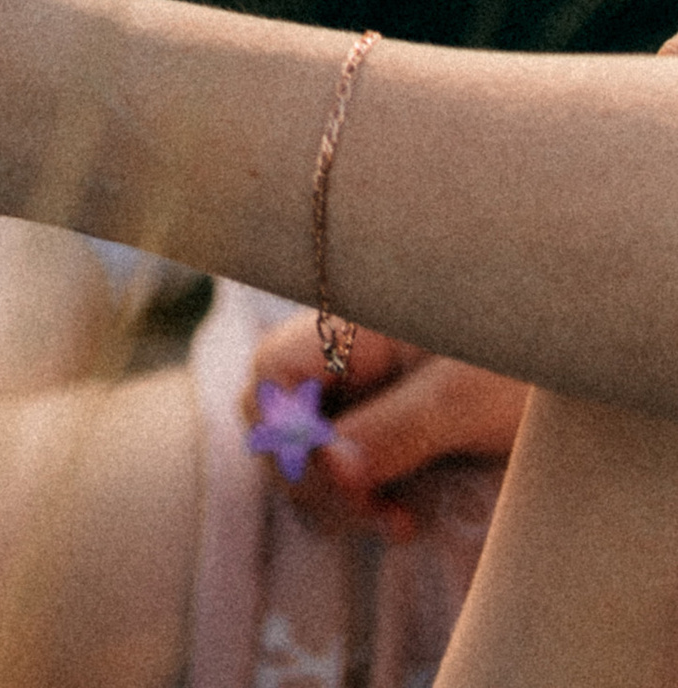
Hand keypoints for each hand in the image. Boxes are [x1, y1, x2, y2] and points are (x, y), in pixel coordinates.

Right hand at [246, 309, 527, 538]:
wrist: (573, 371)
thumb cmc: (524, 371)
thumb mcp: (463, 400)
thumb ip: (394, 429)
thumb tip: (329, 465)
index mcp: (350, 326)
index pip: (274, 373)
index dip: (288, 431)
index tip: (342, 479)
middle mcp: (341, 357)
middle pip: (278, 418)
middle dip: (312, 476)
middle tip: (375, 513)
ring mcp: (358, 395)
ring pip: (305, 453)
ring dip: (338, 500)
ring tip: (398, 521)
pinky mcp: (380, 430)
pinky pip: (340, 473)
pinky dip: (360, 504)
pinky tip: (404, 519)